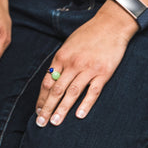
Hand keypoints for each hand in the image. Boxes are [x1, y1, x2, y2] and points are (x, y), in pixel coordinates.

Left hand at [35, 4, 137, 126]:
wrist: (110, 25)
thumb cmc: (88, 34)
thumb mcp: (68, 45)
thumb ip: (60, 62)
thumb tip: (52, 78)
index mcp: (61, 58)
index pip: (47, 82)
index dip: (41, 98)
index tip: (37, 110)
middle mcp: (72, 64)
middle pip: (56, 90)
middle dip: (47, 108)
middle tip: (40, 122)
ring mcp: (88, 69)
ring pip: (71, 93)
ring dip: (62, 109)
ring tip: (55, 123)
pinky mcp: (103, 73)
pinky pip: (93, 91)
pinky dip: (86, 104)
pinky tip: (79, 115)